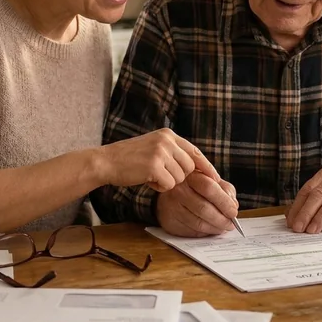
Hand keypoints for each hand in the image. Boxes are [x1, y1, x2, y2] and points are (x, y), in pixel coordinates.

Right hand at [95, 128, 218, 191]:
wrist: (106, 162)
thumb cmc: (129, 159)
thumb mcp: (154, 148)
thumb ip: (173, 153)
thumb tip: (197, 168)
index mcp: (168, 134)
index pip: (195, 151)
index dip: (206, 166)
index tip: (215, 178)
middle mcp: (166, 140)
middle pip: (189, 167)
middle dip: (179, 177)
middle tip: (160, 175)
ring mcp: (160, 152)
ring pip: (180, 178)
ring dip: (167, 182)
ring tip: (150, 175)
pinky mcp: (154, 165)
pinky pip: (168, 185)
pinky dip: (159, 187)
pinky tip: (146, 180)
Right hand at [156, 172, 238, 237]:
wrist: (170, 193)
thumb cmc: (195, 186)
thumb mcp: (212, 180)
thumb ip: (225, 190)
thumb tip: (233, 206)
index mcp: (190, 176)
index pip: (209, 188)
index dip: (223, 202)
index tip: (233, 212)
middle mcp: (178, 190)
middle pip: (203, 208)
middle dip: (221, 219)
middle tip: (231, 224)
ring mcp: (171, 207)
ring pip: (198, 223)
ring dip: (214, 228)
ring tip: (223, 228)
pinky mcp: (169, 221)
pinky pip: (191, 231)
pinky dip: (204, 233)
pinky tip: (210, 229)